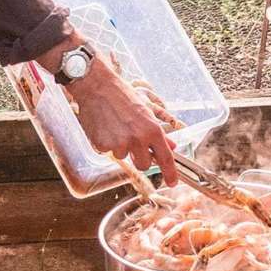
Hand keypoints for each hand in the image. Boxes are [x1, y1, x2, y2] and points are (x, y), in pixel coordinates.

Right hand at [68, 55, 177, 183]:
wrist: (97, 87)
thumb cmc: (123, 96)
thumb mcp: (146, 111)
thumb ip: (159, 133)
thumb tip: (172, 146)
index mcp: (152, 130)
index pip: (165, 158)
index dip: (170, 173)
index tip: (172, 183)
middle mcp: (138, 139)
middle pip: (143, 165)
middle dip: (140, 158)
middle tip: (134, 144)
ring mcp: (119, 143)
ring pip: (124, 157)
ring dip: (121, 147)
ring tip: (116, 127)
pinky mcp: (103, 145)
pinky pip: (108, 152)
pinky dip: (107, 143)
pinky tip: (105, 127)